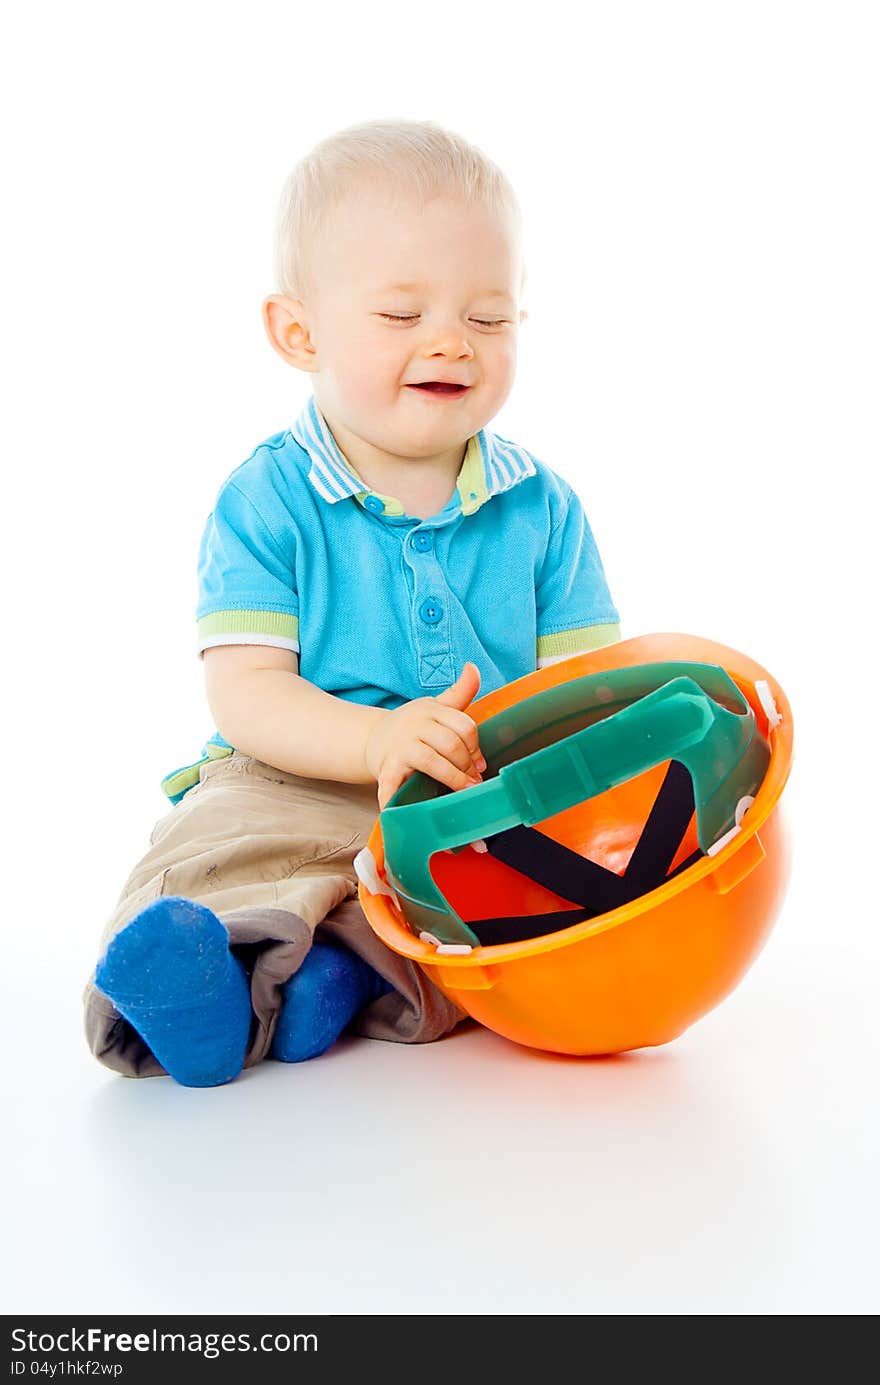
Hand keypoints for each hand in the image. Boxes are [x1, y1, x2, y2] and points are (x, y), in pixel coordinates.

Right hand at [364, 663, 486, 809]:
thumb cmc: (413, 726)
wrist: (373, 739)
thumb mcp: (435, 706)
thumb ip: (459, 692)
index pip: (463, 726)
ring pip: (432, 761)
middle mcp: (414, 725)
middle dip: (468, 765)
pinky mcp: (386, 769)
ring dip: (453, 779)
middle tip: (475, 781)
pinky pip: (392, 785)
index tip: (480, 763)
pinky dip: (395, 800)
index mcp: (429, 710)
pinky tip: (405, 811)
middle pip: (451, 744)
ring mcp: (399, 747)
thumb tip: (473, 668)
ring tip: (465, 791)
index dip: (476, 747)